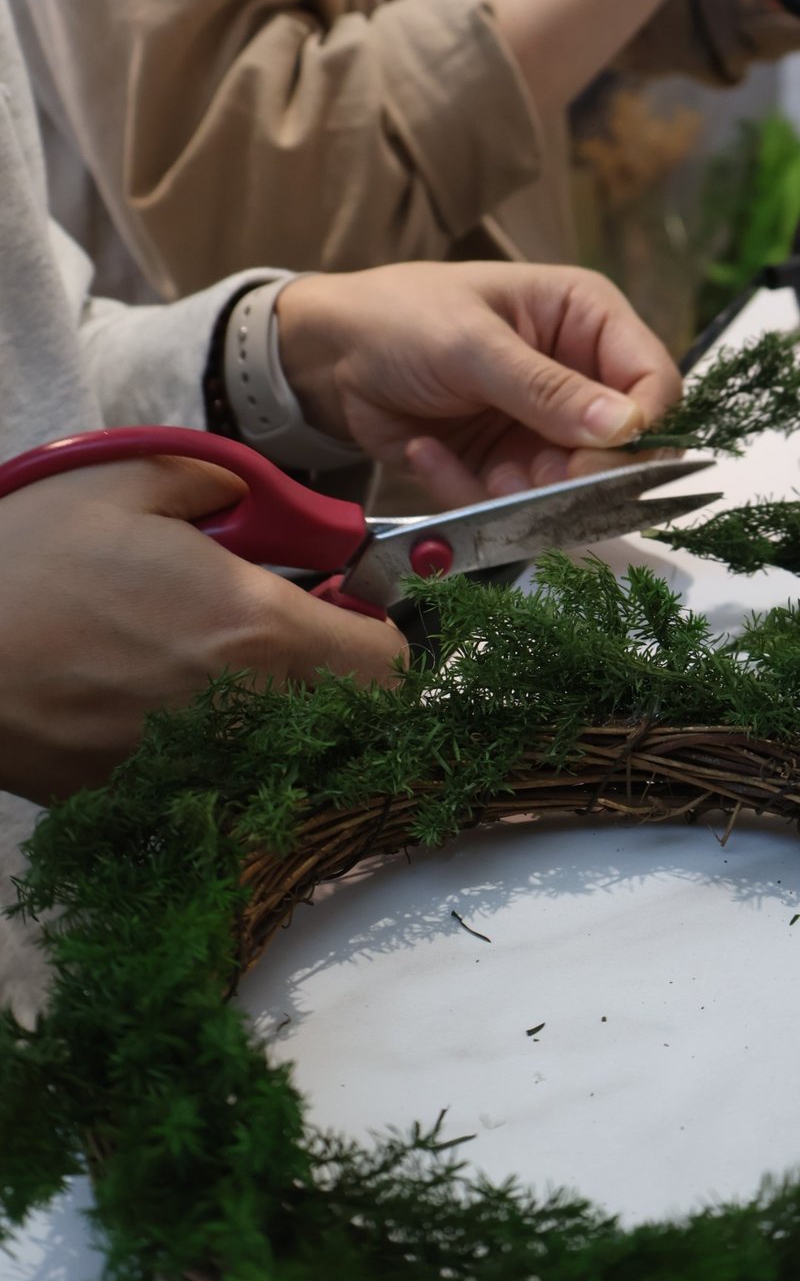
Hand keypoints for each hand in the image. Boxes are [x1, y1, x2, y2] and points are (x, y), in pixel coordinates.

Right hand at [0, 457, 405, 801]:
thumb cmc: (28, 560)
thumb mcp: (132, 478)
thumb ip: (231, 484)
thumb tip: (280, 510)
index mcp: (258, 631)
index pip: (393, 666)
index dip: (382, 633)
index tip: (348, 610)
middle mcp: (244, 717)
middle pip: (351, 720)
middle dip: (337, 674)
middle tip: (277, 628)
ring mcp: (195, 772)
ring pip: (288, 756)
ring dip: (278, 712)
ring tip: (209, 663)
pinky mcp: (144, 802)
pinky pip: (217, 781)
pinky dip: (215, 748)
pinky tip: (160, 702)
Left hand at [276, 262, 681, 508]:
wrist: (329, 354)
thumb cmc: (402, 317)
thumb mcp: (472, 346)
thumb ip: (547, 390)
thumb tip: (626, 426)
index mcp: (585, 320)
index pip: (653, 382)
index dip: (639, 429)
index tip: (599, 459)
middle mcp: (576, 376)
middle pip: (620, 450)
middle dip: (571, 474)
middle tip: (523, 479)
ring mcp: (541, 427)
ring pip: (565, 488)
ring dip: (514, 490)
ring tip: (454, 457)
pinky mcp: (504, 466)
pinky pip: (511, 504)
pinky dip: (465, 489)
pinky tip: (424, 450)